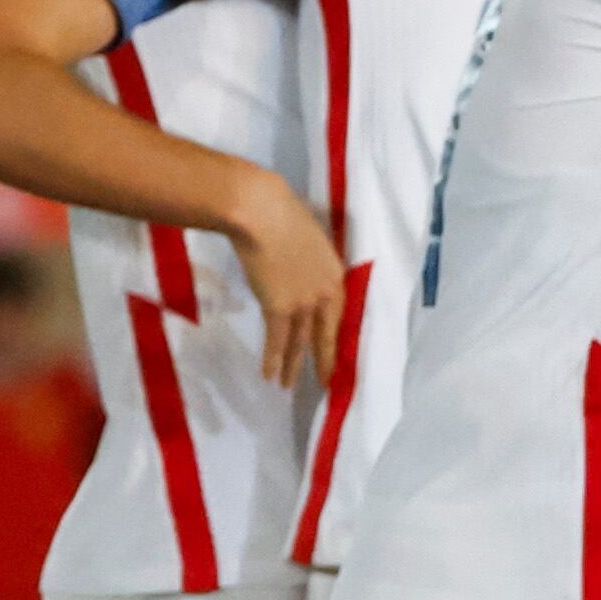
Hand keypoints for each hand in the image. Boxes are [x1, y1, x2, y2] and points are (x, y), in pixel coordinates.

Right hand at [222, 170, 345, 388]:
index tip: (333, 350)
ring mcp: (304, 303)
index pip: (338, 314)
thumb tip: (296, 269)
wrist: (262, 212)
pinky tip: (270, 377)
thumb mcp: (307, 239)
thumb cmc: (281, 214)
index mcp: (336, 274)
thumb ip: (307, 262)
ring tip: (290, 387)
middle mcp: (325, 293)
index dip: (334, 334)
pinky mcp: (279, 308)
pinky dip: (273, 360)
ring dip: (293, 367)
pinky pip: (277, 341)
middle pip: (326, 335)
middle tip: (326, 383)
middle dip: (325, 362)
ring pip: (300, 343)